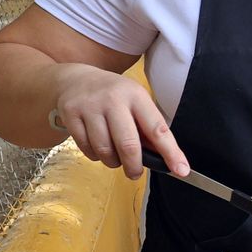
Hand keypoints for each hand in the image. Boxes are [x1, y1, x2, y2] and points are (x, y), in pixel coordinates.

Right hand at [53, 63, 187, 178]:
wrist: (76, 78)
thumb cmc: (114, 95)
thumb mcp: (136, 102)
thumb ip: (148, 128)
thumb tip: (164, 159)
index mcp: (136, 96)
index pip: (157, 129)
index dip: (171, 153)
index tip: (181, 171)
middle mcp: (113, 100)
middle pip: (128, 145)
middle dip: (134, 166)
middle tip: (135, 173)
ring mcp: (90, 107)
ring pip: (104, 150)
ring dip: (113, 162)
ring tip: (115, 158)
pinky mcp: (70, 115)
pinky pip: (86, 148)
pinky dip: (95, 156)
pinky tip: (98, 148)